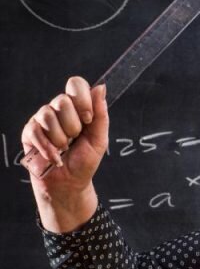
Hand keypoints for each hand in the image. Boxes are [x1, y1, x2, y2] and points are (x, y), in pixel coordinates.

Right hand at [23, 76, 109, 231]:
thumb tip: (101, 87)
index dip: (82, 99)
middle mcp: (58, 110)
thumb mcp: (99, 139)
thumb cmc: (84, 162)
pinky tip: (55, 157)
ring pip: (48, 115)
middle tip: (75, 139)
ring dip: (60, 138)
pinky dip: (48, 148)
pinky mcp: (29, 132)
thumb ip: (101, 114)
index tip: (88, 119)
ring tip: (64, 149)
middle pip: (61, 100)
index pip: (75, 84)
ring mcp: (42, 120)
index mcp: (77, 108)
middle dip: (72, 125)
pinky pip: (35, 131)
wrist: (68, 183)